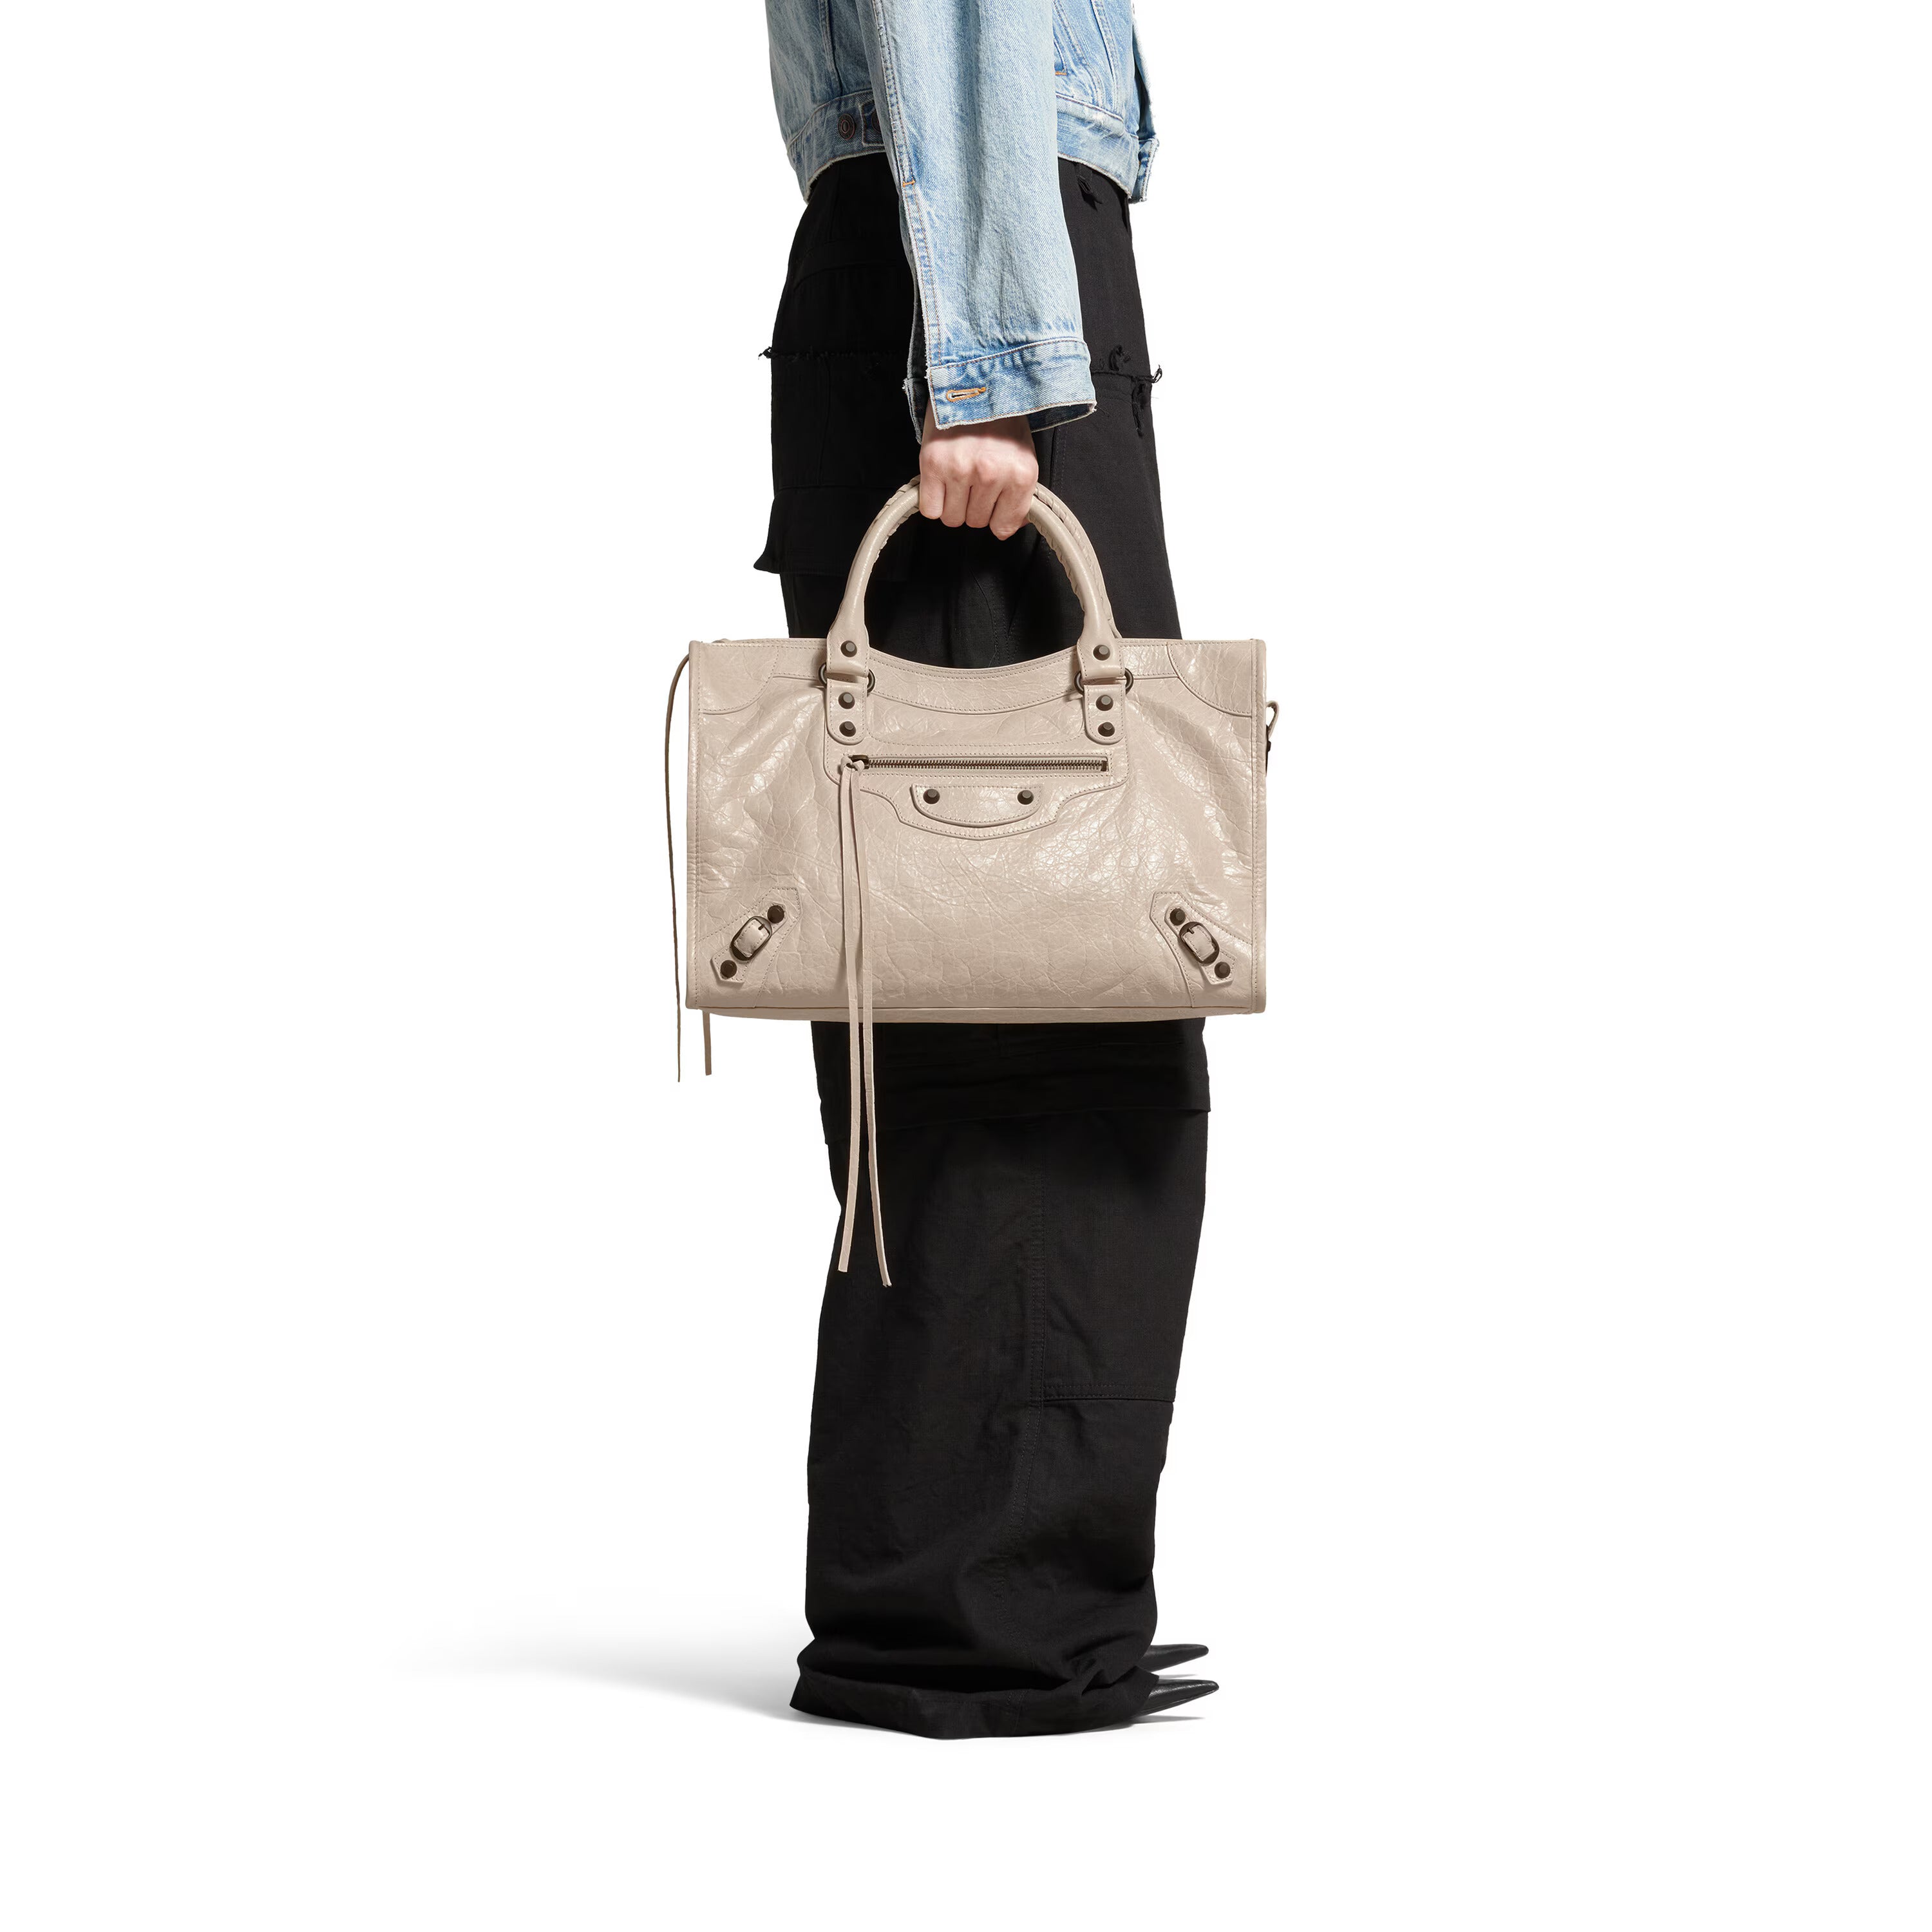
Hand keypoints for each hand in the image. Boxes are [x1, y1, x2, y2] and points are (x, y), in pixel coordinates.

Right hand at [918, 400, 1037, 539]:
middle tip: (974, 481)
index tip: (993, 507)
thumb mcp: (1023, 454)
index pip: (1004, 526)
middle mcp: (991, 474)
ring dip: (953, 505)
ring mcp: (959, 469)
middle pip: (976, 522)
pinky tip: (941, 483)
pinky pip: (930, 509)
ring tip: (958, 478)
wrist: (974, 379)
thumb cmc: (1000, 417)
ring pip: (952, 519)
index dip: (997, 519)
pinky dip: (933, 501)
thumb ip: (1020, 493)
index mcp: (1020, 473)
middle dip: (974, 507)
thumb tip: (1010, 525)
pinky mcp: (933, 463)